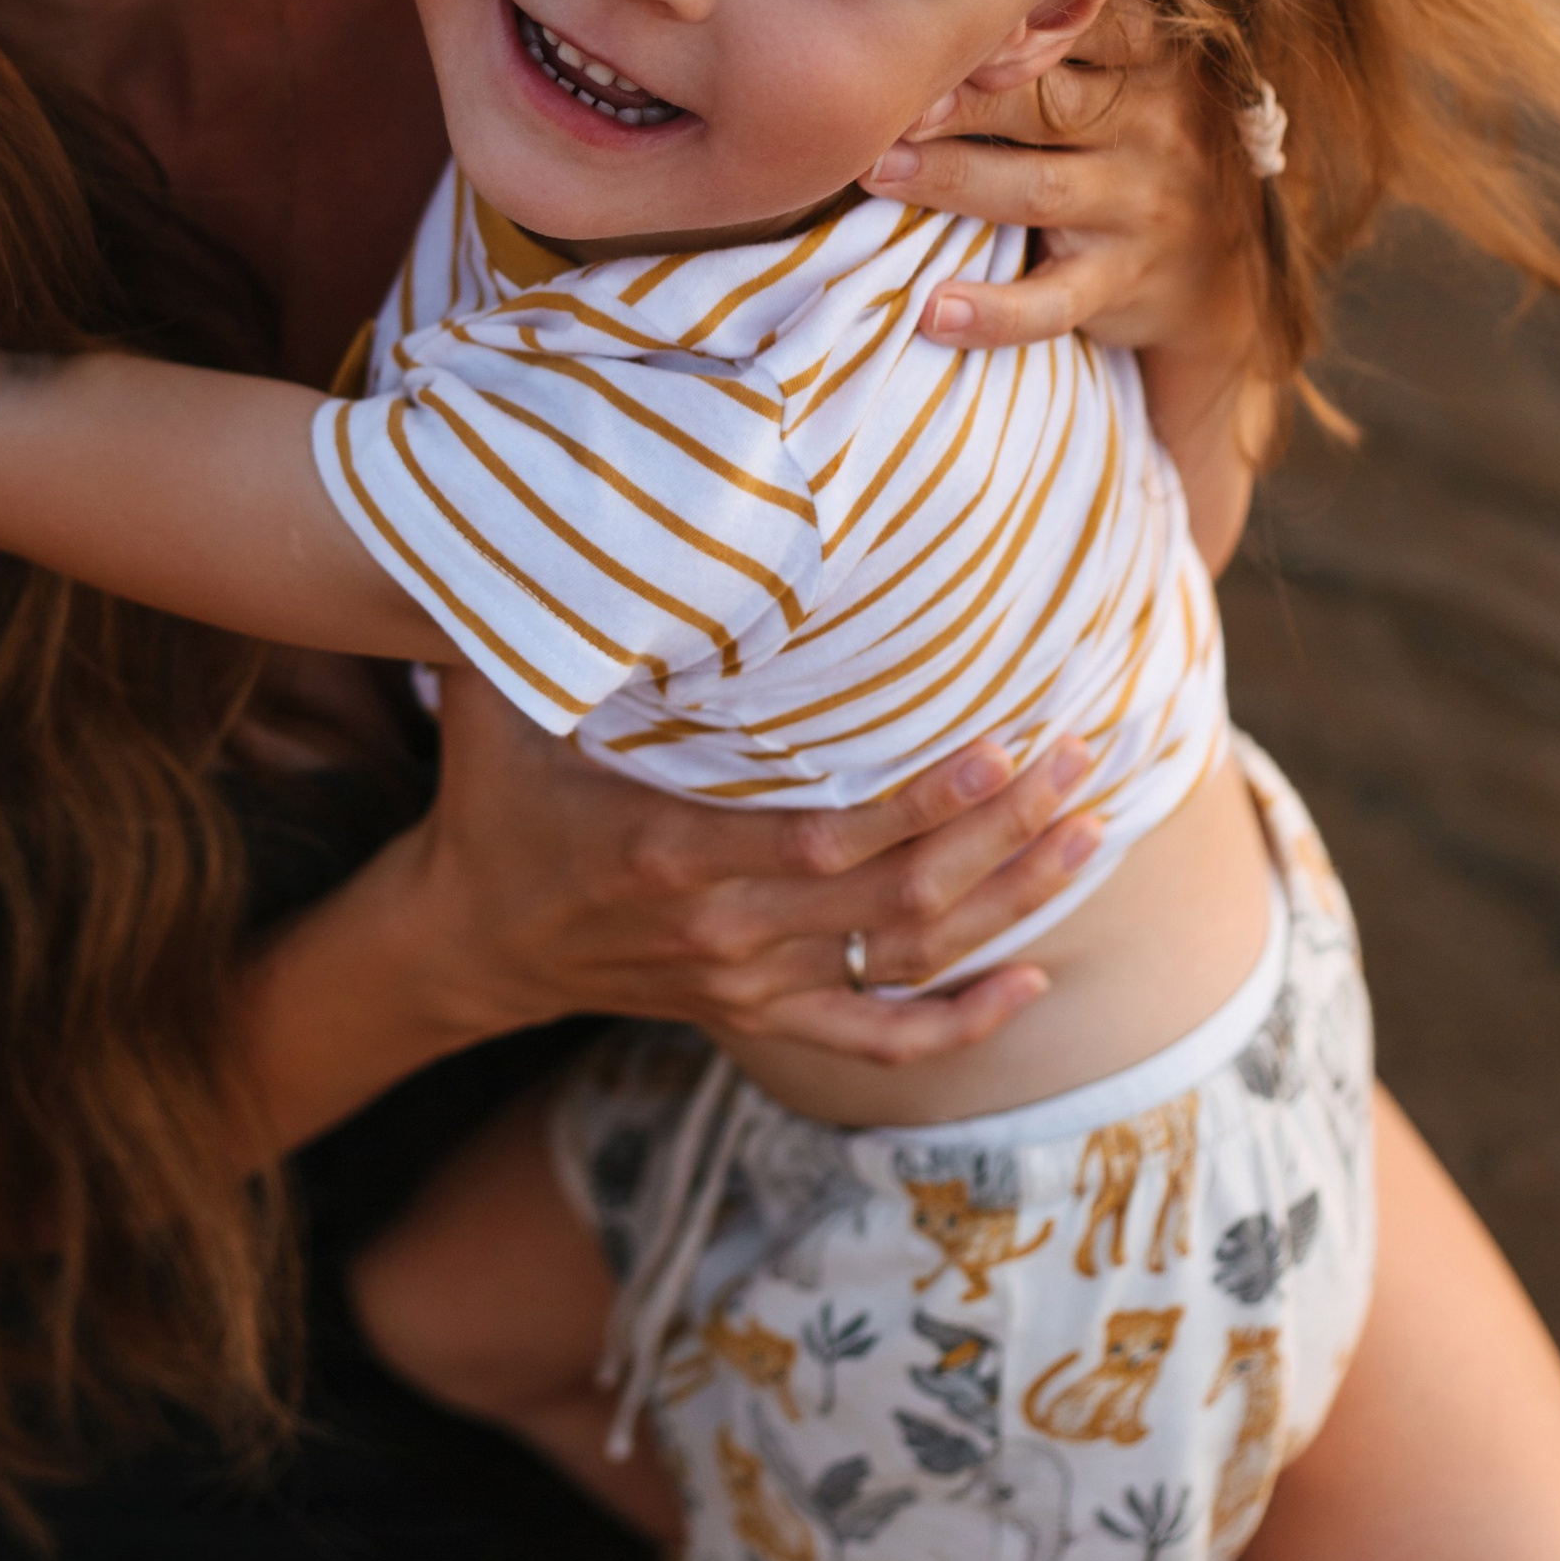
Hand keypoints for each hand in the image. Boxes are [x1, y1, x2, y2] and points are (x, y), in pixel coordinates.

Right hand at [394, 668, 1098, 1069]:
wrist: (469, 940)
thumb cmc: (493, 799)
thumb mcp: (495, 703)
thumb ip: (541, 626)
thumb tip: (573, 524)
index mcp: (669, 854)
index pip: (824, 842)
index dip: (920, 806)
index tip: (1000, 746)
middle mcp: (725, 933)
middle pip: (892, 896)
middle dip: (998, 830)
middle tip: (1080, 758)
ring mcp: (749, 984)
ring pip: (906, 958)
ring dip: (1007, 899)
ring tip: (1090, 827)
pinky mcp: (760, 1014)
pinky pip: (878, 1037)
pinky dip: (960, 1020)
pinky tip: (1035, 979)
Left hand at [868, 0, 1258, 362]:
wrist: (1216, 266)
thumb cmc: (1137, 142)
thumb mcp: (1131, 76)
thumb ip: (1064, 37)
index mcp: (1155, 61)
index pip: (1085, 25)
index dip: (1007, 26)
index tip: (933, 18)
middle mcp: (1156, 128)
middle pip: (1049, 103)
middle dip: (963, 99)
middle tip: (887, 97)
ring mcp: (1142, 209)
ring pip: (1039, 191)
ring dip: (953, 179)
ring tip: (878, 172)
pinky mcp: (1122, 282)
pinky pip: (1055, 302)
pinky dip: (996, 312)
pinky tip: (937, 312)